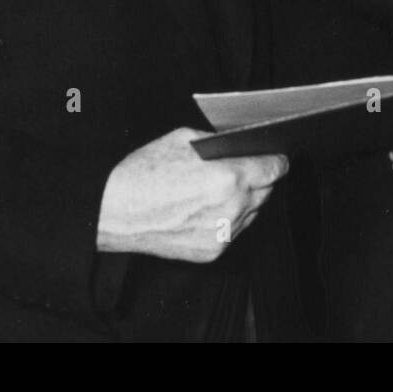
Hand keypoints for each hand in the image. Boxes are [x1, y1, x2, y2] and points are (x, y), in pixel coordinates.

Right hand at [96, 127, 287, 261]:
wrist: (114, 211)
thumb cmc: (145, 171)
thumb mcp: (184, 139)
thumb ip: (219, 144)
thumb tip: (239, 146)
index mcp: (230, 177)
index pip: (275, 169)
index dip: (277, 160)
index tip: (278, 157)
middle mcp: (232, 208)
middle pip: (267, 191)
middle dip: (261, 178)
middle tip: (247, 169)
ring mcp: (223, 234)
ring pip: (252, 213)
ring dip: (246, 200)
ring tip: (225, 188)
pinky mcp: (212, 252)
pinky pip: (234, 232)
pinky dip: (229, 219)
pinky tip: (209, 208)